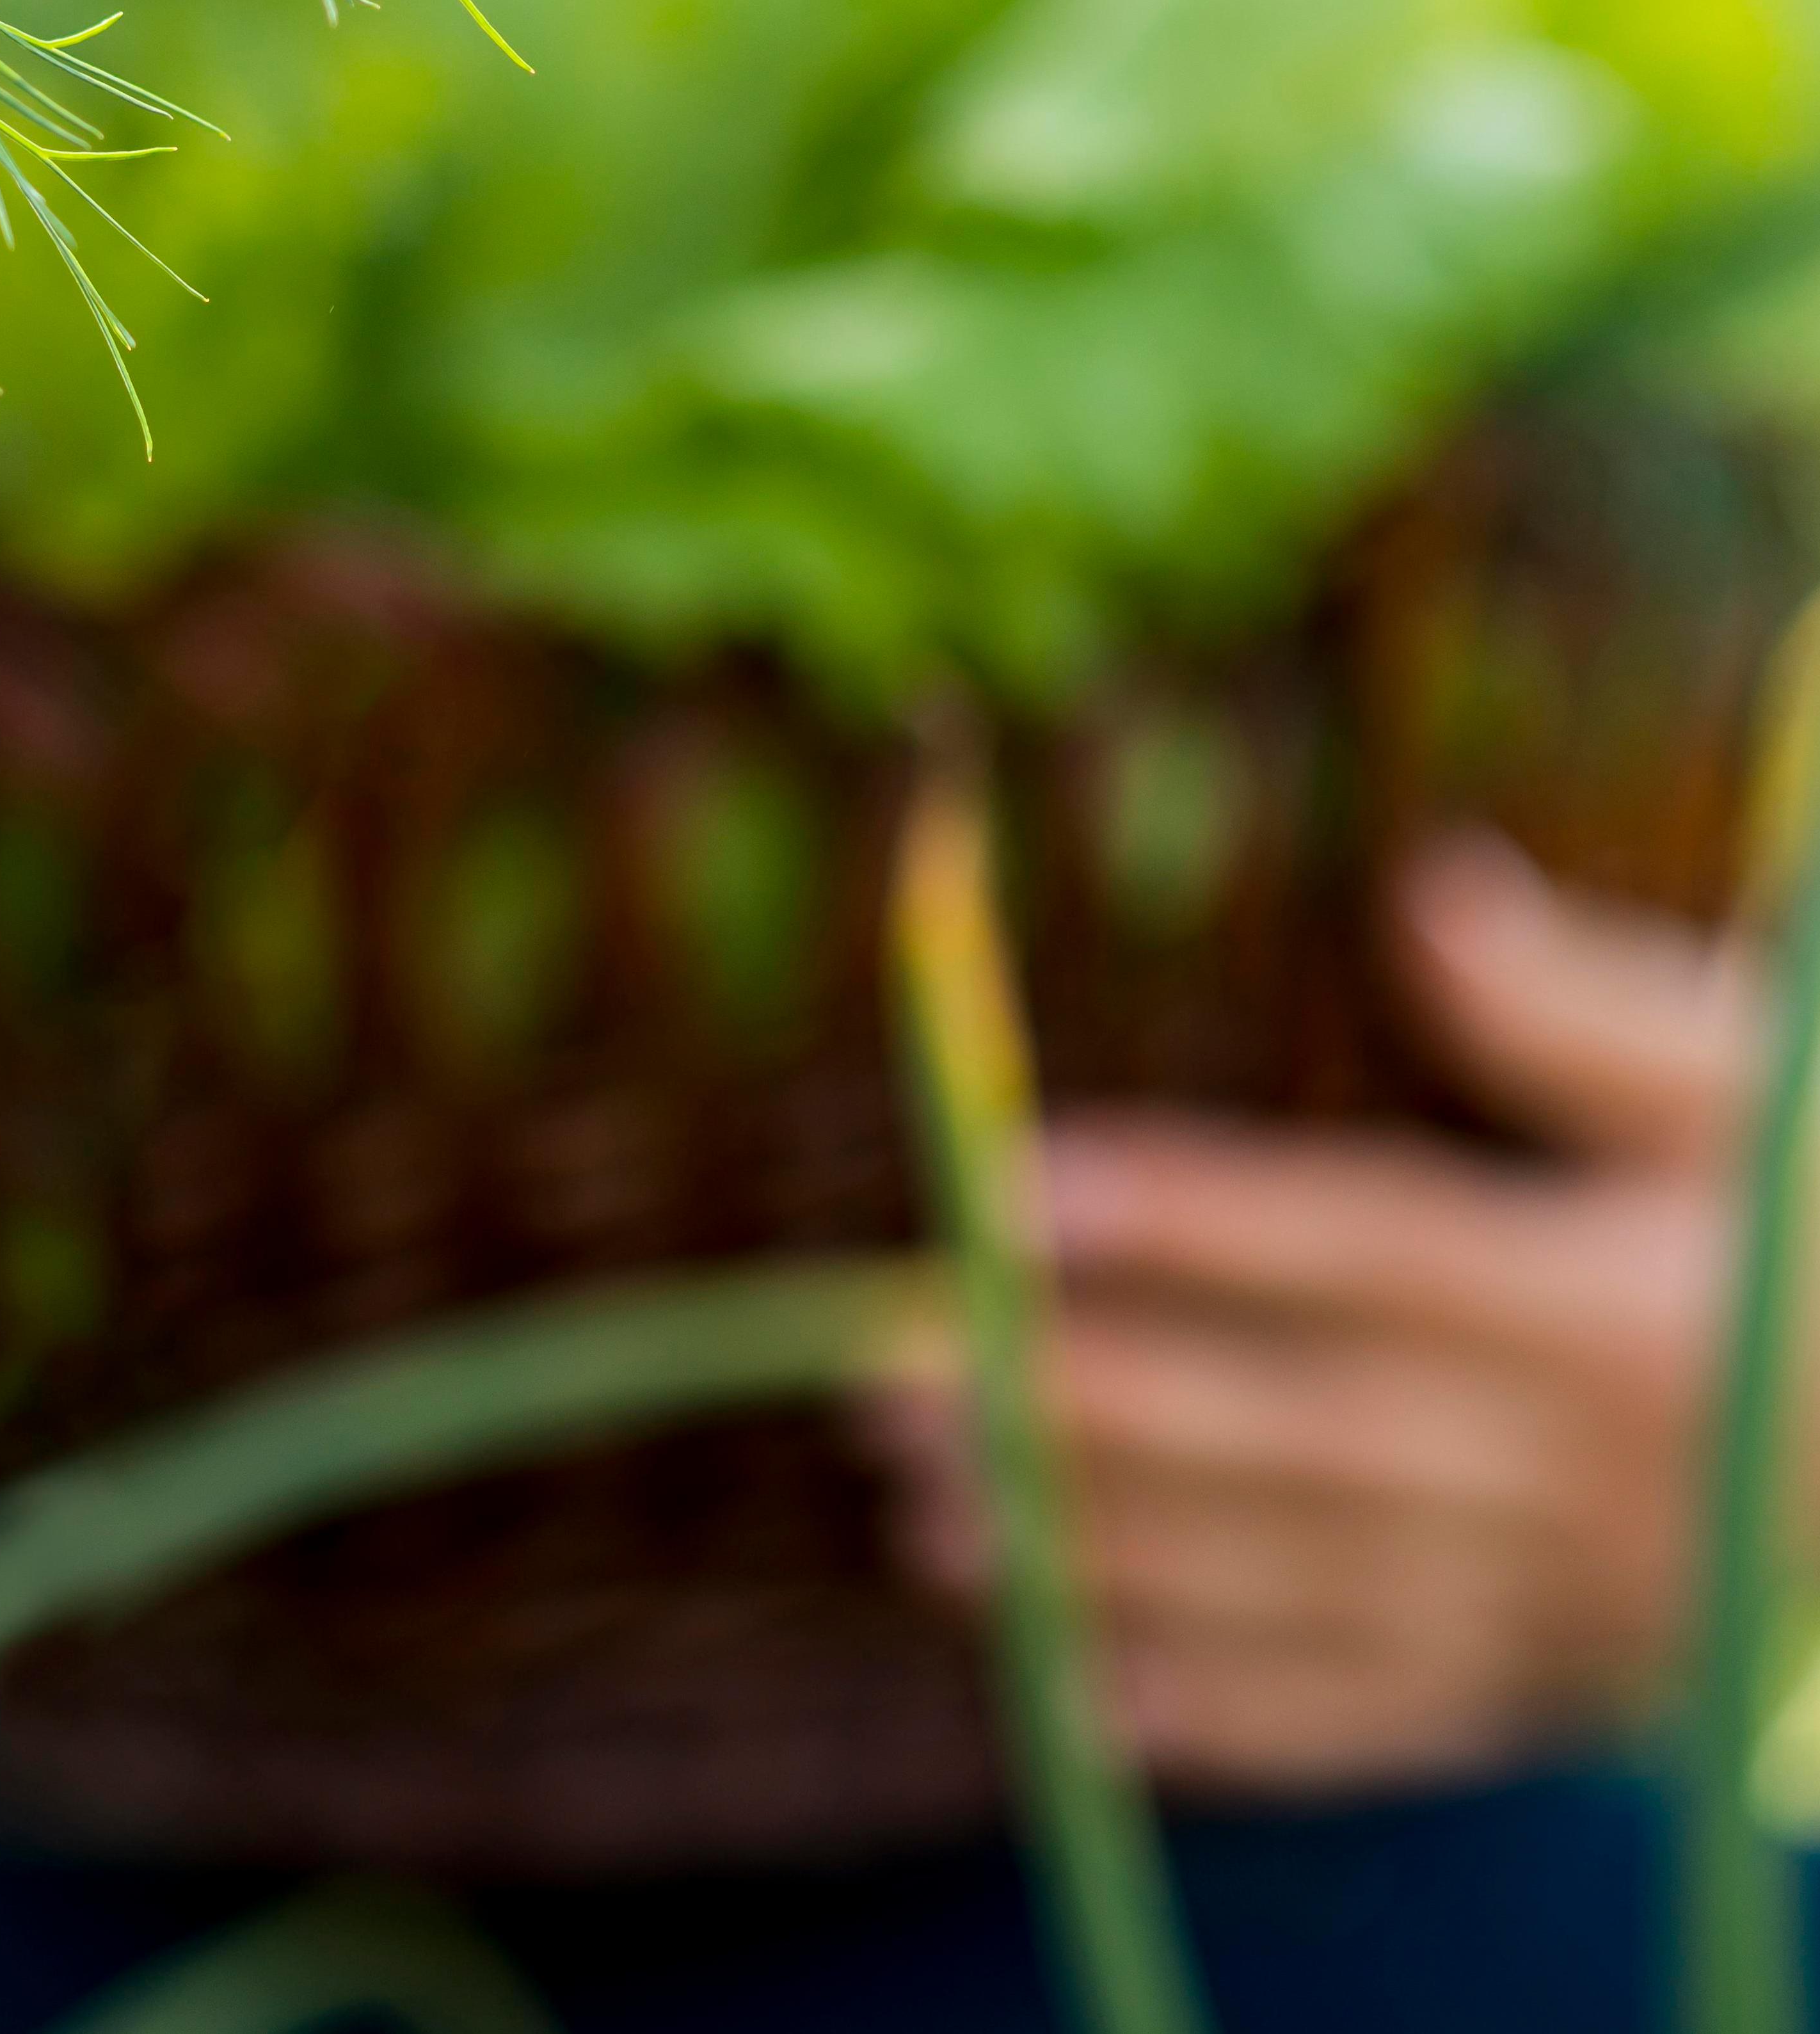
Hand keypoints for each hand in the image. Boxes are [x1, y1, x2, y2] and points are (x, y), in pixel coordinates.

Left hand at [869, 832, 1760, 1794]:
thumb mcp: (1762, 1095)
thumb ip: (1588, 1015)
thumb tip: (1429, 888)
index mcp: (1620, 1306)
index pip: (1367, 1248)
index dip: (1188, 1217)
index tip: (1010, 1186)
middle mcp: (1586, 1470)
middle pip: (1295, 1431)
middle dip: (1081, 1408)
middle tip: (881, 1379)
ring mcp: (1574, 1601)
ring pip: (1307, 1586)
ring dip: (1108, 1565)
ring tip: (925, 1524)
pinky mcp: (1565, 1693)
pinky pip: (1382, 1725)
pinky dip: (1231, 1723)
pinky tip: (1077, 1702)